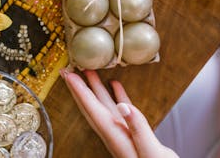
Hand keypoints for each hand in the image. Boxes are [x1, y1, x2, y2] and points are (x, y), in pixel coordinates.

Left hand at [60, 68, 177, 157]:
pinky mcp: (134, 134)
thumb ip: (139, 128)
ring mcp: (124, 134)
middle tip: (68, 71)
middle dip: (79, 88)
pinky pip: (120, 111)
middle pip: (91, 107)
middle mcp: (115, 135)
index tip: (69, 76)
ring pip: (104, 106)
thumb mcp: (152, 152)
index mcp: (117, 138)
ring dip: (95, 89)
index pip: (93, 110)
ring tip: (88, 71)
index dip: (80, 91)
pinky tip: (114, 85)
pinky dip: (117, 96)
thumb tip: (123, 106)